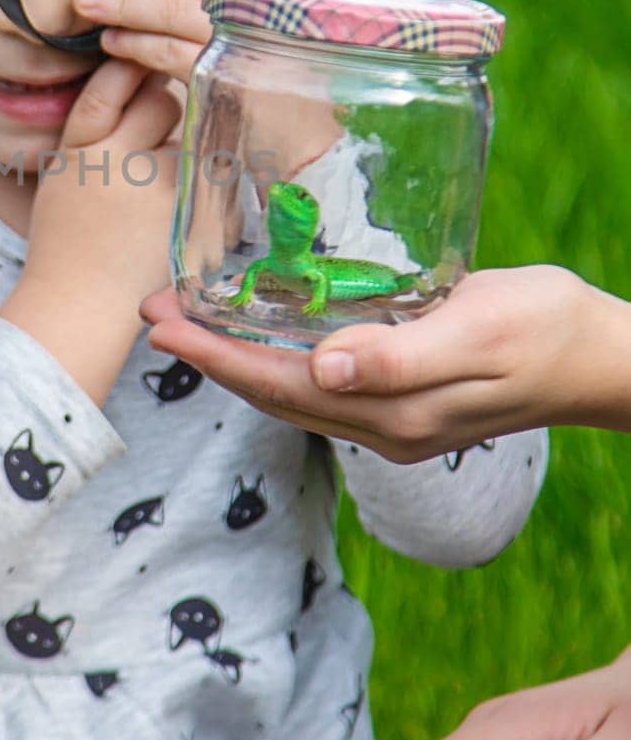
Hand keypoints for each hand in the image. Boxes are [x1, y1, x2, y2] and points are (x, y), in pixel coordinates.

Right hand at [23, 56, 183, 308]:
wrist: (82, 301)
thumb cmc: (68, 236)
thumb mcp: (61, 173)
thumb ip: (92, 127)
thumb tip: (133, 70)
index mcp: (83, 152)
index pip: (110, 86)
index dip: (128, 67)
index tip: (139, 61)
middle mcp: (124, 167)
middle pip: (162, 102)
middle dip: (163, 105)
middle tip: (154, 131)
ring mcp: (164, 193)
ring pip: (194, 136)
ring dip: (188, 144)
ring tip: (162, 180)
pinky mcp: (195, 218)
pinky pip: (212, 176)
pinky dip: (204, 184)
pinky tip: (179, 206)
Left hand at [73, 0, 339, 177]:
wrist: (306, 153)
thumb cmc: (279, 87)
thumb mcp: (266, 32)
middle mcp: (264, 16)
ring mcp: (245, 49)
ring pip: (174, 15)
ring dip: (126, 7)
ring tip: (86, 3)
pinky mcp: (225, 83)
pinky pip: (170, 56)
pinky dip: (137, 47)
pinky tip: (111, 43)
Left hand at [139, 266, 630, 461]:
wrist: (602, 358)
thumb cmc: (546, 329)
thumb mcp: (477, 330)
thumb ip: (401, 356)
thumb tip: (323, 371)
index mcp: (392, 413)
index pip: (280, 385)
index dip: (215, 355)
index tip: (162, 323)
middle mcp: (382, 427)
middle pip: (273, 392)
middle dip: (208, 355)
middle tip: (154, 312)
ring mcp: (393, 420)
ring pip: (291, 391)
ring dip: (235, 357)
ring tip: (188, 319)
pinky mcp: (404, 401)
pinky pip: (320, 385)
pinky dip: (277, 358)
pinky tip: (261, 331)